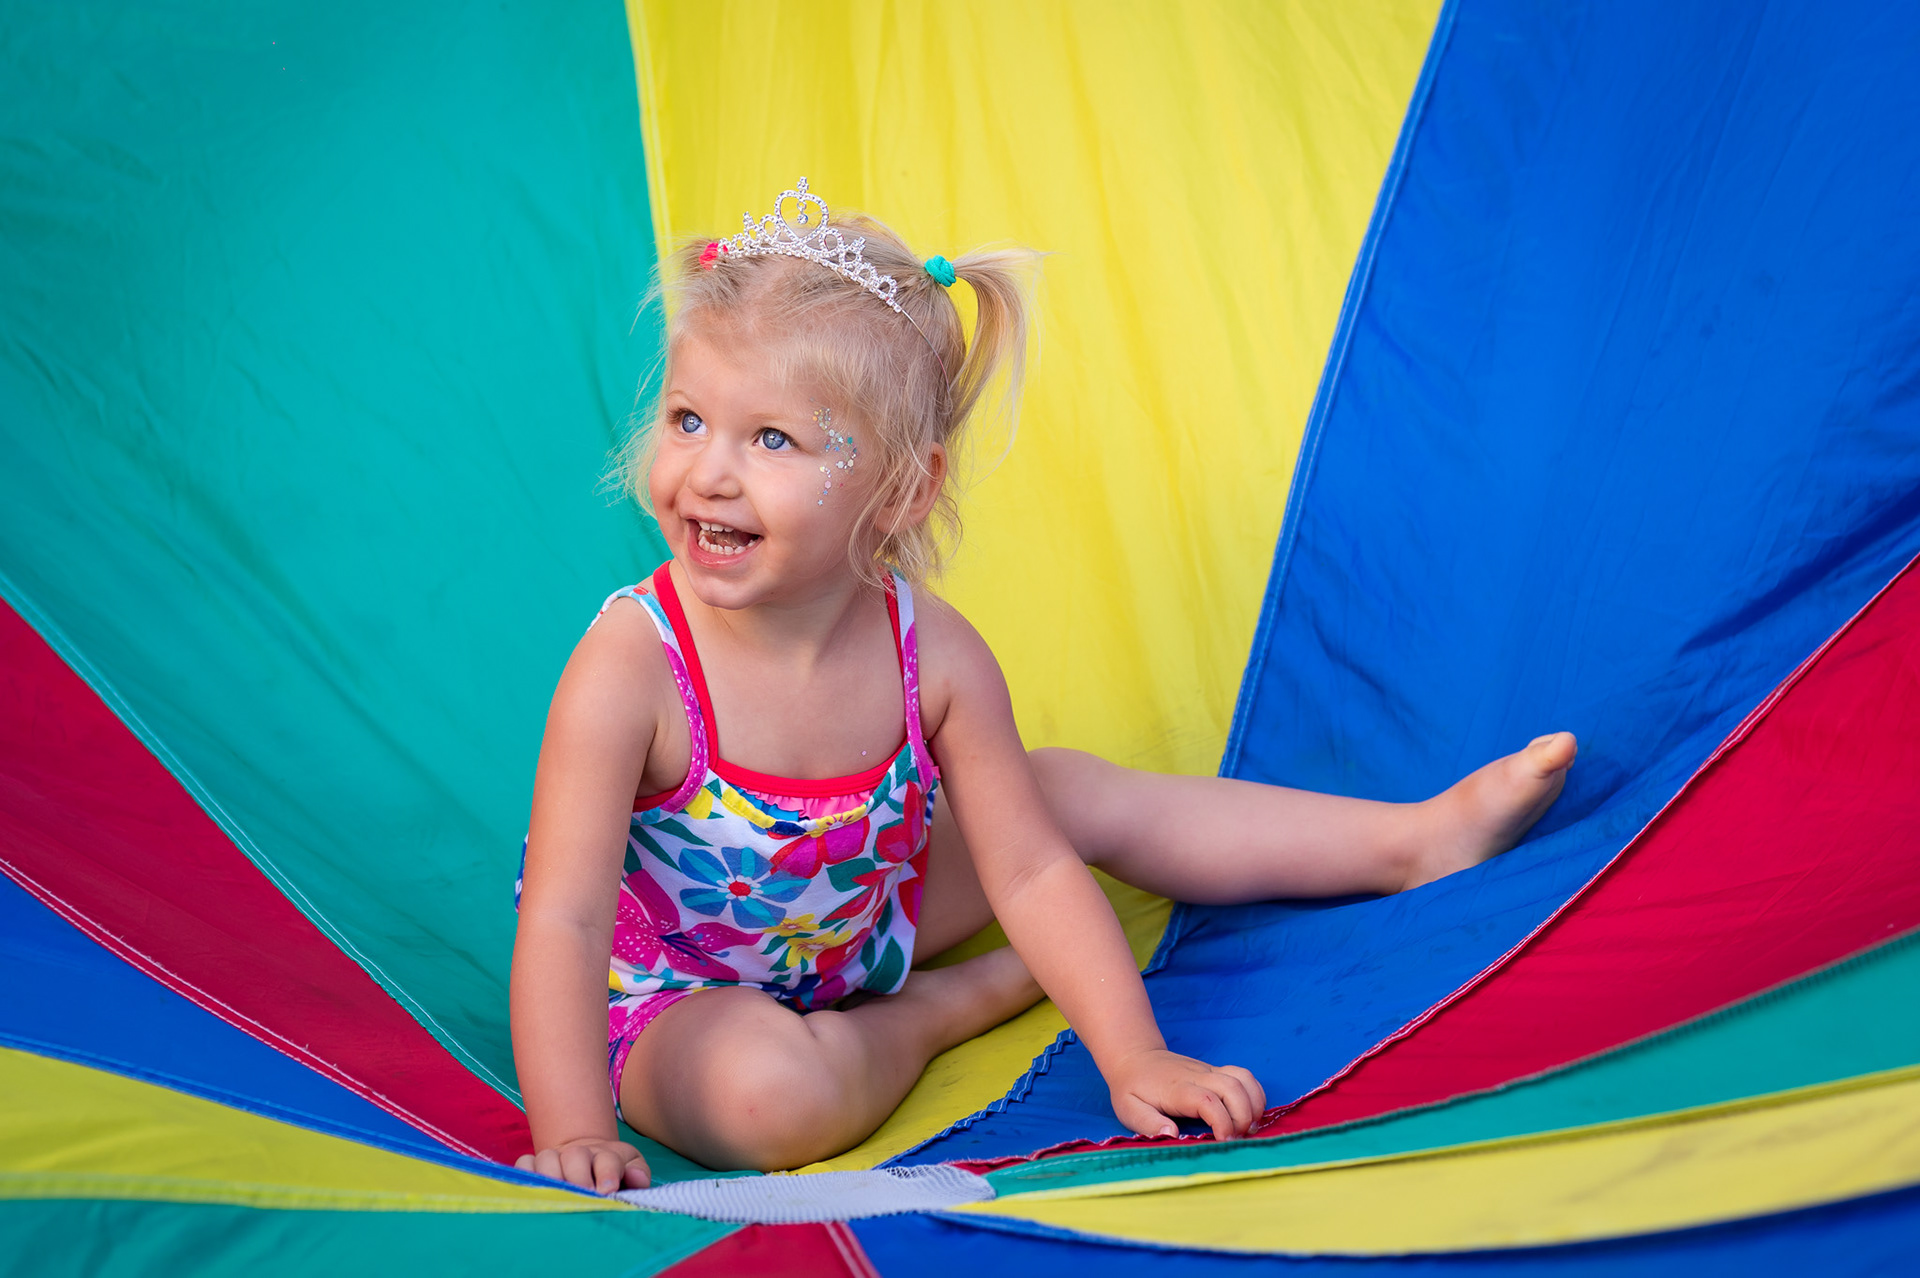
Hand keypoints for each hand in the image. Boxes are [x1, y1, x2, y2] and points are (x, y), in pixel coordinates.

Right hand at [515, 1137, 650, 1193]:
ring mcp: (555, 1157)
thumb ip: (638, 1175)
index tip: (607, 1191)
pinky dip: (525, 1175)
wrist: (587, 1157)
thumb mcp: (631, 1168)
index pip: (608, 1160)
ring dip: (551, 1177)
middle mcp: (579, 1153)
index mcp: (606, 1155)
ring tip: (557, 1197)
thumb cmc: (613, 1171)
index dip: (607, 1173)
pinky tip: (533, 1192)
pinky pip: (524, 1164)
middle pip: (575, 1156)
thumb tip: (638, 1180)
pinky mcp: (534, 1164)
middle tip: (583, 1196)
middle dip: (578, 1177)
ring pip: (547, 1158)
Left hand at [1107, 1048, 1266, 1140]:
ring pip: (1243, 1079)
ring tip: (1250, 1128)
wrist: (1135, 1057)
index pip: (1208, 1101)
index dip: (1222, 1121)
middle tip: (1238, 1138)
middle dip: (1243, 1116)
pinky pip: (1244, 1076)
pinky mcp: (1215, 1071)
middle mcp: (1198, 1076)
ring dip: (1254, 1104)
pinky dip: (1255, 1093)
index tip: (1224, 1141)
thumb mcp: (1128, 1108)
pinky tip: (1251, 1113)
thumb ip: (1148, 1123)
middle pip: (1232, 1088)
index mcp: (1177, 1089)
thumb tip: (1172, 1134)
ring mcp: (1209, 1071)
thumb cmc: (1132, 1087)